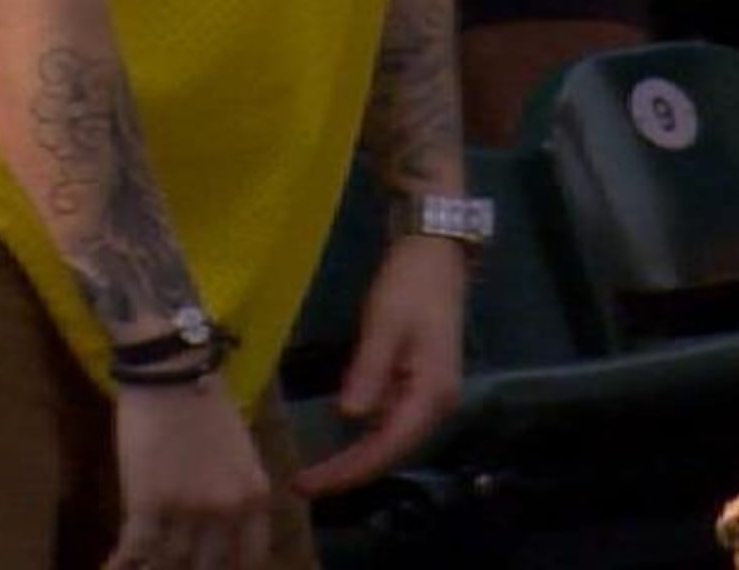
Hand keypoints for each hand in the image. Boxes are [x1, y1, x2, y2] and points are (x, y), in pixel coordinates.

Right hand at [109, 382, 274, 569]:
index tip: (212, 567)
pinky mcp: (147, 503)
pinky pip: (135, 549)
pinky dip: (121, 565)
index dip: (229, 569)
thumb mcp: (241, 453)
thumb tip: (222, 526)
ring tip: (143, 566)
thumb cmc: (208, 405)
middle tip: (174, 565)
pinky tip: (111, 568)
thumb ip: (235, 492)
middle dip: (189, 569)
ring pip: (169, 561)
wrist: (173, 374)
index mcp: (253, 496)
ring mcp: (187, 510)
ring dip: (154, 566)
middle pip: (207, 565)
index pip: (249, 557)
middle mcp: (225, 510)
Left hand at [295, 236, 469, 494]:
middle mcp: (437, 404)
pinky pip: (391, 424)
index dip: (348, 471)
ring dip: (355, 460)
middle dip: (348, 472)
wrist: (435, 254)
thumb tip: (349, 416)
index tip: (308, 483)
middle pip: (390, 452)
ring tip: (316, 474)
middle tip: (302, 485)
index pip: (386, 447)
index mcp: (431, 392)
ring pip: (391, 442)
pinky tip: (339, 446)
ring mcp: (430, 397)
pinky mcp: (420, 387)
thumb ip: (369, 371)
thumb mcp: (384, 324)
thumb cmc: (410, 285)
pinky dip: (364, 440)